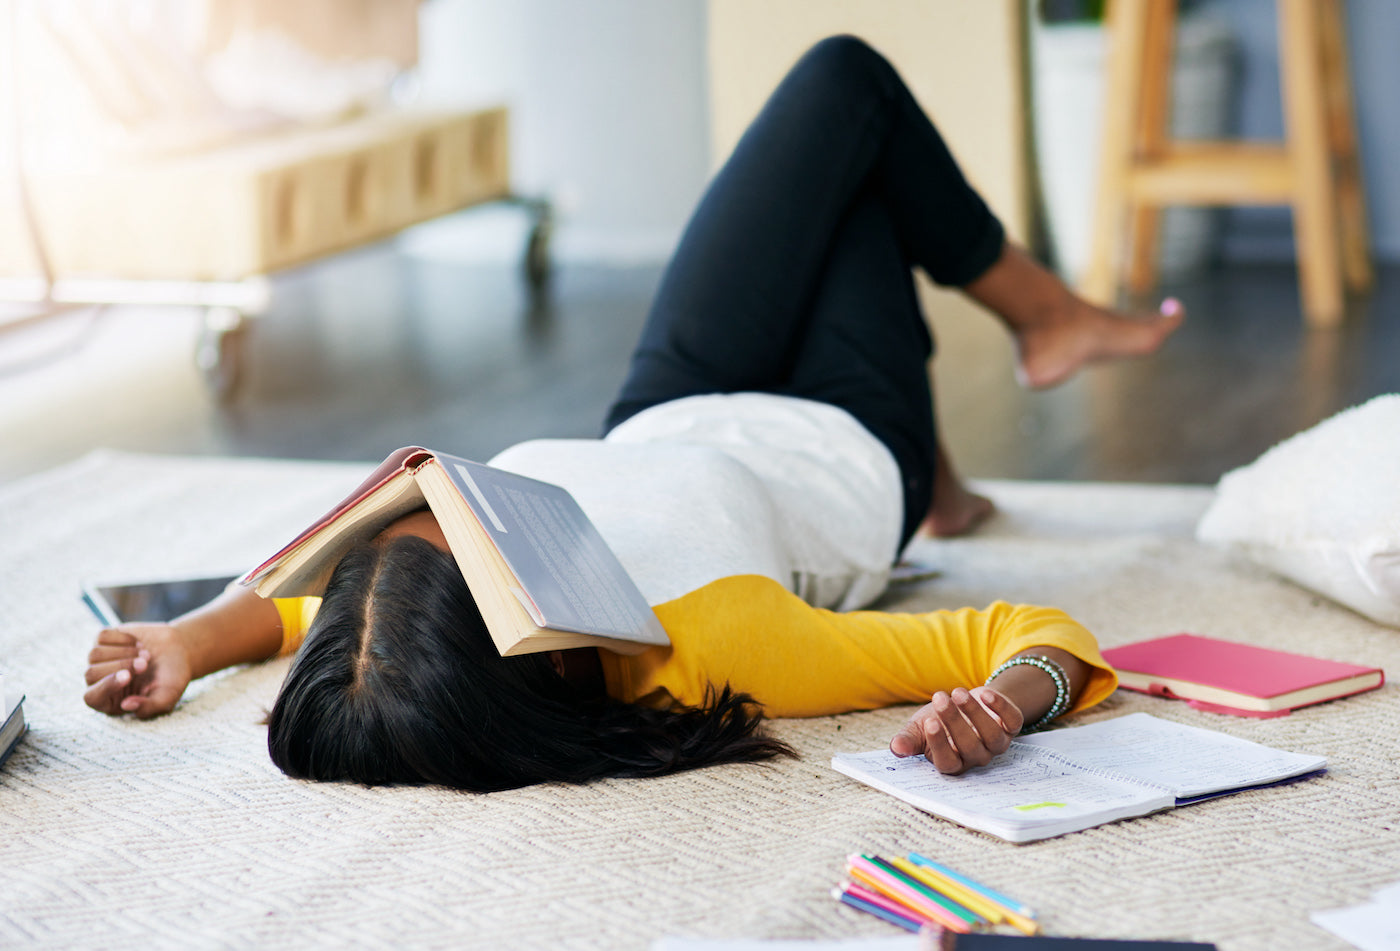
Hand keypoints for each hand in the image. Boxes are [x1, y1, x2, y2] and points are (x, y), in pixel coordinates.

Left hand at [83, 624, 193, 717]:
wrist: (180, 649)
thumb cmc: (172, 677)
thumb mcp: (167, 697)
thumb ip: (149, 707)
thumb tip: (125, 705)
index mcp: (112, 701)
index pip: (92, 698)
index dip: (106, 687)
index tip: (128, 676)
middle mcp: (101, 681)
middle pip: (91, 673)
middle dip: (121, 666)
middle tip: (145, 664)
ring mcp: (100, 660)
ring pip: (95, 655)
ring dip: (124, 653)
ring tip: (145, 655)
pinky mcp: (104, 640)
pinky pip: (102, 637)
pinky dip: (123, 638)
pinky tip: (138, 644)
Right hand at [888, 686, 1024, 774]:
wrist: (964, 704)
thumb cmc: (939, 720)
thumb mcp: (920, 728)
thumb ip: (908, 739)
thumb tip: (896, 747)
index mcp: (953, 762)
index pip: (947, 762)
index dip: (940, 744)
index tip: (930, 722)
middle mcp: (976, 757)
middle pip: (969, 746)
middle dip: (954, 721)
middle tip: (940, 698)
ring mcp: (996, 744)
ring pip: (991, 735)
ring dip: (974, 712)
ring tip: (957, 692)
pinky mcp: (1011, 726)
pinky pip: (1013, 721)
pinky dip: (1001, 707)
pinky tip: (985, 693)